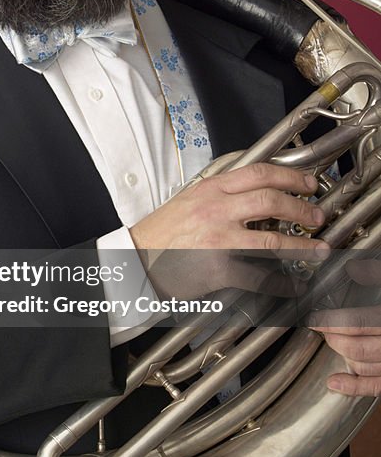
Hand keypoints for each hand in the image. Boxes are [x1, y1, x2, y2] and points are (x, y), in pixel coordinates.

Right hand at [129, 163, 328, 298]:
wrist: (138, 259)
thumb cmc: (162, 233)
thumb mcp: (190, 199)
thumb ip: (220, 193)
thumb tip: (256, 192)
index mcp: (211, 190)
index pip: (259, 173)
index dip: (290, 177)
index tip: (307, 184)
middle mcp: (217, 210)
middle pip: (272, 200)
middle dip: (302, 208)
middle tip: (316, 215)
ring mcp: (219, 239)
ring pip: (273, 238)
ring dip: (303, 245)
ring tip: (318, 248)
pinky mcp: (220, 268)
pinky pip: (260, 276)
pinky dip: (282, 282)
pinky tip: (293, 283)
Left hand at [308, 259, 380, 396]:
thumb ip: (376, 275)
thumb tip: (354, 268)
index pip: (358, 323)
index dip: (331, 323)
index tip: (315, 319)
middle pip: (357, 348)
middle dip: (334, 338)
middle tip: (324, 328)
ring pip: (364, 366)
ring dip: (343, 356)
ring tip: (334, 342)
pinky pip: (377, 386)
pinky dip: (354, 386)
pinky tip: (335, 382)